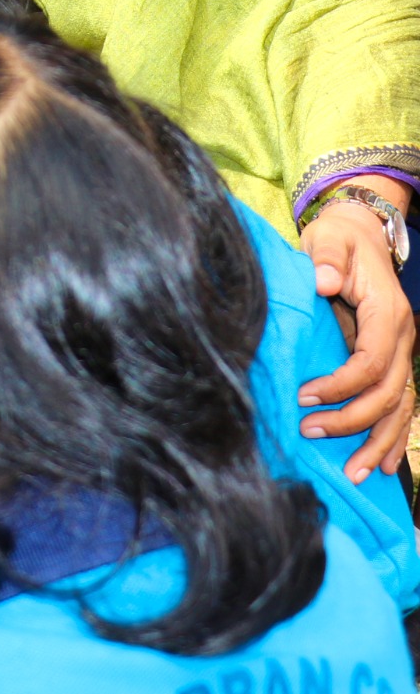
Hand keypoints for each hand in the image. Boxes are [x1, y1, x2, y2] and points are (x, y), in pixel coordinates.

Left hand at [297, 193, 415, 480]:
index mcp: (388, 314)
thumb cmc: (339, 240)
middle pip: (389, 393)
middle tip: (310, 432)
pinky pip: (401, 405)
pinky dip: (394, 437)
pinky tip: (383, 465)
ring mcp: (403, 352)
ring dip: (379, 443)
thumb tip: (323, 282)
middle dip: (353, 421)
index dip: (341, 385)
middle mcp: (404, 338)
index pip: (371, 363)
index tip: (304, 396)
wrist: (361, 235)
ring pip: (401, 408)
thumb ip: (325, 259)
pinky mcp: (394, 360)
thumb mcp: (329, 239)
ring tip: (354, 474)